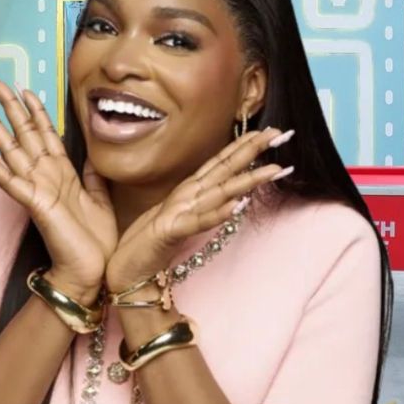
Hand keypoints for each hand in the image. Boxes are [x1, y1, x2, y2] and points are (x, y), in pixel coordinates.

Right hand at [0, 80, 116, 298]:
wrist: (93, 270)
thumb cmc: (96, 239)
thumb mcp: (100, 197)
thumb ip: (91, 174)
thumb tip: (90, 153)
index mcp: (62, 173)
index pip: (44, 133)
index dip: (34, 110)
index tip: (24, 88)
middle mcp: (46, 176)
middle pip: (23, 134)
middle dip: (9, 107)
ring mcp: (38, 189)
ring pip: (12, 152)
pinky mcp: (36, 204)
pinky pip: (11, 181)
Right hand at [105, 127, 293, 290]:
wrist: (124, 270)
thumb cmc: (149, 245)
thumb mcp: (180, 221)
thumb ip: (200, 207)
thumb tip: (229, 199)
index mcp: (188, 192)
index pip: (220, 163)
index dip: (243, 146)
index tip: (269, 133)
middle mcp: (186, 196)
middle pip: (223, 169)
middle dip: (251, 150)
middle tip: (279, 133)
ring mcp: (179, 212)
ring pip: (219, 192)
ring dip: (246, 179)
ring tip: (273, 169)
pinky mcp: (171, 232)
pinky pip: (198, 222)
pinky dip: (217, 213)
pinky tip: (236, 205)